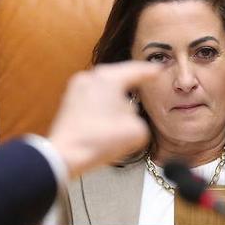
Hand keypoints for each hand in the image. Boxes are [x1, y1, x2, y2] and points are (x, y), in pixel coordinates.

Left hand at [46, 60, 158, 178]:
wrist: (65, 155)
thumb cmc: (100, 141)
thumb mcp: (137, 131)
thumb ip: (139, 116)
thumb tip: (128, 114)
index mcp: (108, 78)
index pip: (137, 70)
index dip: (151, 71)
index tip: (159, 69)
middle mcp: (91, 77)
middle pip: (119, 77)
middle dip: (131, 85)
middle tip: (145, 86)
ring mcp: (77, 88)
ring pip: (105, 87)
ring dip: (116, 98)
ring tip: (124, 115)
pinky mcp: (69, 101)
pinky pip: (93, 97)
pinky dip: (103, 105)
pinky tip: (108, 120)